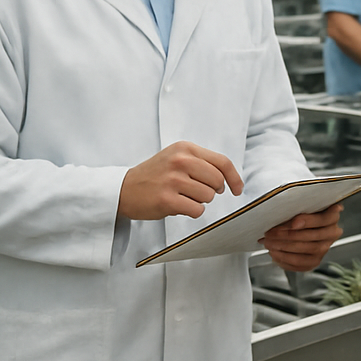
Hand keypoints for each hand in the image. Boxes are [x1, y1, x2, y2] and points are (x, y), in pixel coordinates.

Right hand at [119, 141, 242, 219]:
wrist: (123, 189)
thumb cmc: (154, 175)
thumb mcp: (176, 157)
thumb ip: (201, 162)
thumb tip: (229, 178)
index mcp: (185, 148)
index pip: (222, 162)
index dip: (234, 178)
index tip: (237, 189)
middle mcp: (180, 161)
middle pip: (217, 181)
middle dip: (213, 191)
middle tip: (197, 192)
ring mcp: (173, 180)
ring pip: (208, 197)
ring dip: (199, 201)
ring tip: (181, 196)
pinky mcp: (167, 200)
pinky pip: (197, 210)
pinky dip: (192, 211)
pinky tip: (178, 205)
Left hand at [260, 203, 343, 271]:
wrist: (301, 224)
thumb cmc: (300, 211)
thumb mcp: (301, 203)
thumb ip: (299, 203)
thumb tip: (282, 206)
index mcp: (332, 216)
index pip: (324, 219)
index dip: (309, 221)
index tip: (293, 222)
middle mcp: (332, 233)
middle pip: (313, 237)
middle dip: (289, 236)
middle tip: (270, 233)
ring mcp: (325, 249)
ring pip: (307, 251)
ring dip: (284, 247)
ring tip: (268, 243)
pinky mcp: (315, 261)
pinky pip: (301, 264)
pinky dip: (285, 259)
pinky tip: (274, 253)